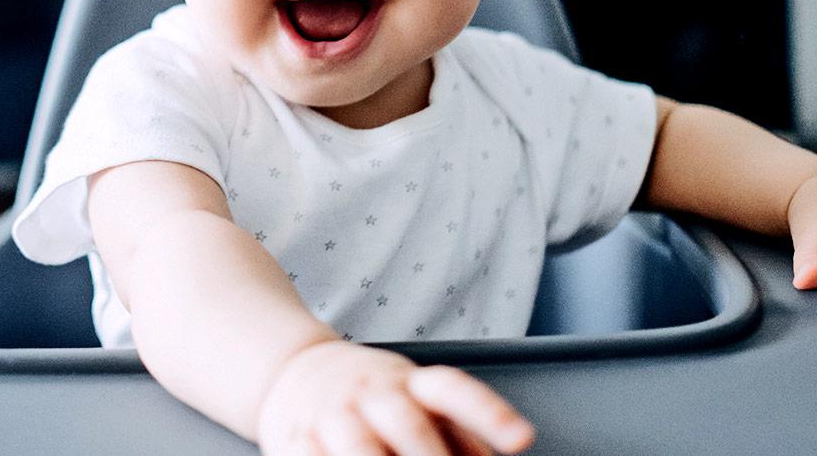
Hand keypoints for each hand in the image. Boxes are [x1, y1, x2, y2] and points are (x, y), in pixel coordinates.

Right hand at [256, 339, 535, 454]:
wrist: (294, 369)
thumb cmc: (373, 394)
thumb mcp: (418, 398)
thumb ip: (460, 433)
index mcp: (411, 383)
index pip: (454, 390)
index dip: (490, 413)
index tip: (522, 439)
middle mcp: (374, 392)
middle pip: (409, 426)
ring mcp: (334, 414)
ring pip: (358, 447)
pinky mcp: (297, 436)